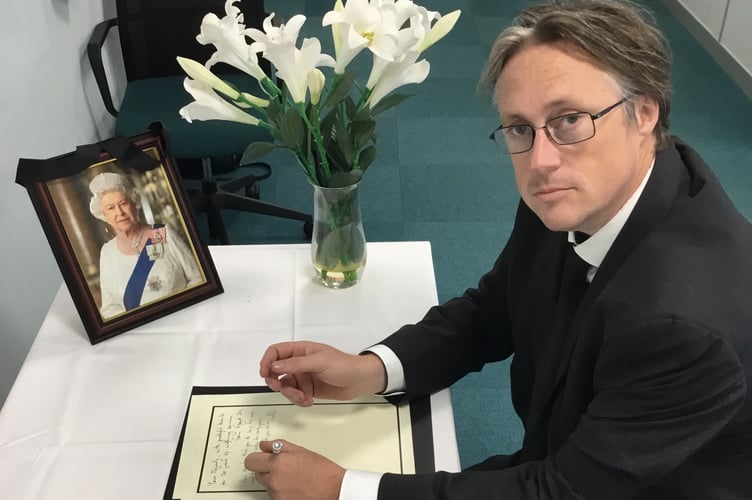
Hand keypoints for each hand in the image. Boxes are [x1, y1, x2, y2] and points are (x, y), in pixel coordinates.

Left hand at [244, 439, 343, 499]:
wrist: (334, 489)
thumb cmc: (322, 471)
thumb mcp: (301, 451)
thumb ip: (280, 446)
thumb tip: (265, 445)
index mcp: (279, 462)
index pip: (252, 461)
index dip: (256, 459)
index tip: (259, 458)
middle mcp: (275, 479)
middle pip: (257, 474)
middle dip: (266, 470)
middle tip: (281, 468)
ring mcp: (277, 494)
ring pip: (267, 486)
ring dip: (275, 481)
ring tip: (292, 478)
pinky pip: (275, 496)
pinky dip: (281, 492)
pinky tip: (294, 487)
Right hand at [259, 341, 385, 405]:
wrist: (359, 381)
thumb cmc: (343, 365)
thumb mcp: (319, 362)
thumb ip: (296, 364)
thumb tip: (275, 366)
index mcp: (301, 350)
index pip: (276, 351)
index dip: (267, 361)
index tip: (265, 373)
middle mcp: (299, 362)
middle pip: (276, 371)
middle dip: (276, 382)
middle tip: (281, 388)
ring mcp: (303, 376)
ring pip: (285, 386)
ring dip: (291, 394)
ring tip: (304, 397)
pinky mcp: (308, 389)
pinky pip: (295, 396)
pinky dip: (299, 400)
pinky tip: (309, 401)